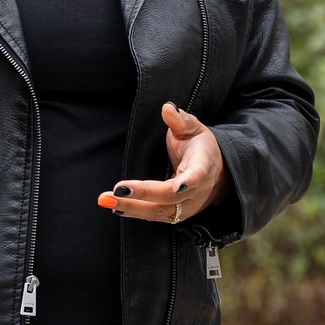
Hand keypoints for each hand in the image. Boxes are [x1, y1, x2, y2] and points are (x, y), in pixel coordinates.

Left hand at [97, 104, 227, 224]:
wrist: (218, 176)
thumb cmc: (202, 149)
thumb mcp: (195, 129)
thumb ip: (181, 120)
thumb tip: (167, 108)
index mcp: (203, 167)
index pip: (197, 176)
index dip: (188, 182)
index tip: (176, 186)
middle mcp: (196, 191)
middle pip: (170, 198)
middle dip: (142, 195)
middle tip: (117, 189)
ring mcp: (187, 206)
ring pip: (160, 212)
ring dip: (132, 208)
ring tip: (107, 200)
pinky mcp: (176, 215)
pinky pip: (155, 216)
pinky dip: (134, 213)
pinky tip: (116, 207)